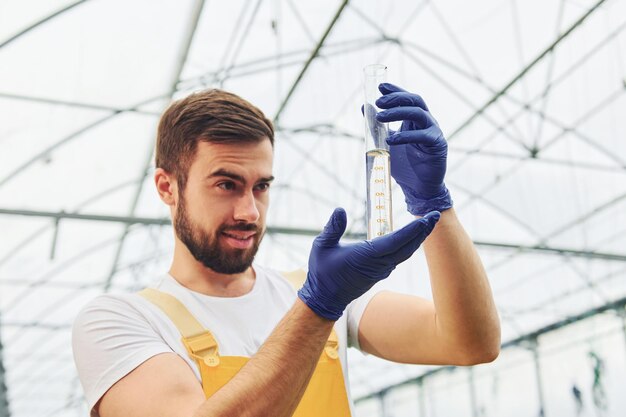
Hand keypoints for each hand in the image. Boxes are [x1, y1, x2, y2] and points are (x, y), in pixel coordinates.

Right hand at [298, 208, 439, 319]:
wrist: (325, 298)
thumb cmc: (322, 272)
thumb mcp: (322, 246)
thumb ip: (333, 228)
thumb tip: (340, 210)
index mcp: (366, 256)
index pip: (396, 241)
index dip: (413, 230)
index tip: (426, 219)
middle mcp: (378, 264)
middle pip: (407, 246)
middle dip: (422, 231)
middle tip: (436, 216)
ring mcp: (381, 270)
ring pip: (405, 252)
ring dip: (418, 238)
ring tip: (428, 223)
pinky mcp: (380, 272)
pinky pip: (399, 257)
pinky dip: (409, 245)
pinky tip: (413, 236)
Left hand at [375, 83, 452, 215]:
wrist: (417, 188)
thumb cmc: (403, 165)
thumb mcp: (385, 142)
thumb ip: (376, 126)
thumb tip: (364, 107)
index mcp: (414, 119)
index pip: (406, 98)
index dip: (395, 90)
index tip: (380, 86)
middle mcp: (426, 122)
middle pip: (414, 101)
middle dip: (396, 98)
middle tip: (379, 101)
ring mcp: (433, 132)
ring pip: (418, 113)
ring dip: (398, 112)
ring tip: (380, 117)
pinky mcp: (438, 145)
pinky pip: (424, 135)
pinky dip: (406, 136)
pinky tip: (391, 140)